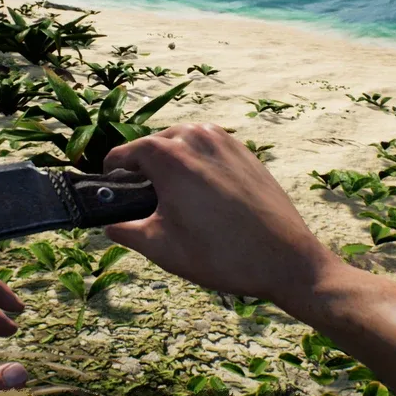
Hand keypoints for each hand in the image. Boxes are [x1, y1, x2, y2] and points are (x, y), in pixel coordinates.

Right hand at [102, 123, 340, 306]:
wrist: (285, 258)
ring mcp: (224, 140)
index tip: (113, 194)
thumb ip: (126, 231)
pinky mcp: (244, 150)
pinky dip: (197, 163)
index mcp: (168, 156)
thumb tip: (109, 224)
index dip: (112, 175)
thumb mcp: (163, 248)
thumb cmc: (222, 255)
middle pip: (153, 145)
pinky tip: (204, 194)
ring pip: (182, 142)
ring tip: (175, 198)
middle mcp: (195, 136)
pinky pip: (208, 148)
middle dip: (143, 169)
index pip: (124, 154)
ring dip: (171, 163)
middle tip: (145, 204)